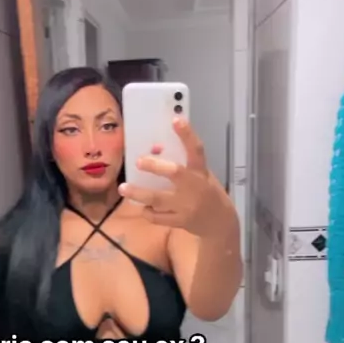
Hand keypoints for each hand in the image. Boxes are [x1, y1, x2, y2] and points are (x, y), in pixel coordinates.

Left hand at [118, 118, 228, 236]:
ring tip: (123, 188)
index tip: (176, 119)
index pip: (196, 150)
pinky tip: (143, 207)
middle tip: (139, 161)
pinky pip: (158, 217)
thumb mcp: (202, 177)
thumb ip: (184, 167)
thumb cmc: (208, 194)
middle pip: (175, 173)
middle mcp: (194, 187)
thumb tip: (155, 152)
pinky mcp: (180, 221)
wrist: (220, 224)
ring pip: (158, 199)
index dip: (187, 134)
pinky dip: (148, 212)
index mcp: (201, 173)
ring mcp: (186, 206)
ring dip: (139, 193)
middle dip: (155, 167)